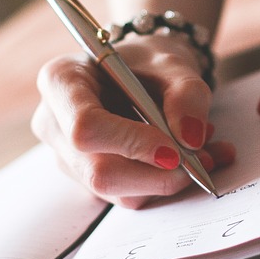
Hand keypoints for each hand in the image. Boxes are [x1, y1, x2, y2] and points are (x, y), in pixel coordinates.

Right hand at [33, 35, 234, 207]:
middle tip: (200, 158)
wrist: (142, 73)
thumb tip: (190, 139)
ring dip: (168, 180)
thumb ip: (186, 95)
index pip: (85, 127)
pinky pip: (129, 196)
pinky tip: (191, 161)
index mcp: (61, 81)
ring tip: (204, 152)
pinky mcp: (89, 180)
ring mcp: (68, 157)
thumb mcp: (173, 63)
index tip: (175, 148)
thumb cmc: (148, 62)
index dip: (132, 143)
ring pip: (116, 192)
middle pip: (98, 171)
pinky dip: (167, 184)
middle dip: (156, 174)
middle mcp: (54, 123)